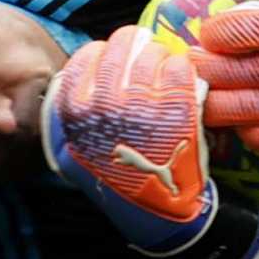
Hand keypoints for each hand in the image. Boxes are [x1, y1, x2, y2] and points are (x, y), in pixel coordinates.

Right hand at [42, 25, 218, 253]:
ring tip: (163, 74)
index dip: (106, 55)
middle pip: (121, 45)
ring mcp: (141, 104)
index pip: (89, 55)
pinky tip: (180, 83)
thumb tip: (95, 61)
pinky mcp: (177, 107)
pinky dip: (183, 69)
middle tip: (145, 58)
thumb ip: (80, 105)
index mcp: (76, 111)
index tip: (118, 63)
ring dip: (160, 59)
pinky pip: (180, 66)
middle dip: (135, 48)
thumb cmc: (118, 176)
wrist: (157, 213)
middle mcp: (105, 104)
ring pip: (152, 53)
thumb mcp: (80, 145)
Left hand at [185, 0, 258, 160]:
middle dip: (203, 70)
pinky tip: (240, 122)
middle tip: (188, 68)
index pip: (240, 31)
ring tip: (201, 96)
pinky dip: (248, 133)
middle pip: (236, 73)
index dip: (214, 34)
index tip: (207, 35)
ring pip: (246, 110)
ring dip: (215, 104)